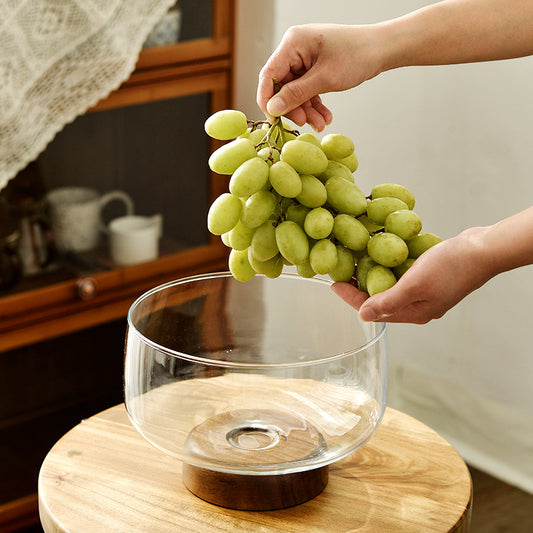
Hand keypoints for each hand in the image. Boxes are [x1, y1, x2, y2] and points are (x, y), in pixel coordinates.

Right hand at [257, 24, 384, 130]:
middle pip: (282, 86)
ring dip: (306, 110)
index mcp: (292, 43)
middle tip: (303, 123)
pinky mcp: (313, 68)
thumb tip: (272, 109)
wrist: (382, 49)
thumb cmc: (357, 56)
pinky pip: (306, 91)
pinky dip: (314, 105)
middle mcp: (294, 50)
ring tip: (320, 124)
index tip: (273, 120)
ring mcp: (304, 59)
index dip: (268, 99)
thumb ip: (296, 94)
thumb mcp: (325, 78)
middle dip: (293, 107)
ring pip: (295, 92)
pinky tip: (324, 117)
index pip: (269, 75)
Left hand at [332, 228, 494, 323]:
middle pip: (378, 299)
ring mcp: (424, 292)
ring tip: (354, 261)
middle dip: (358, 287)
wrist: (484, 250)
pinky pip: (401, 275)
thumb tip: (362, 316)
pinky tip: (379, 254)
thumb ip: (387, 301)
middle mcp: (416, 306)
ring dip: (371, 275)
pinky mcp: (429, 278)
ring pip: (388, 286)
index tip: (332, 283)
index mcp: (412, 313)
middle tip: (340, 270)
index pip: (371, 309)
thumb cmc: (451, 267)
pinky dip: (387, 267)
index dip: (349, 296)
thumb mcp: (414, 285)